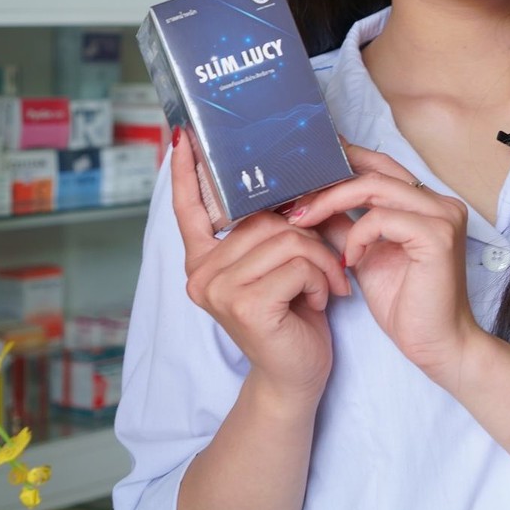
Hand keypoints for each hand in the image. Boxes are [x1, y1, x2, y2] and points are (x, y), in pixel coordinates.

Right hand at [171, 127, 349, 403]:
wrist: (297, 375)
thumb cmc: (293, 313)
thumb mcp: (276, 264)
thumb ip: (265, 229)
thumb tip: (280, 178)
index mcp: (204, 260)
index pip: (190, 208)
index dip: (186, 170)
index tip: (182, 134)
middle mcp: (201, 273)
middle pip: (266, 218)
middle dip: (309, 237)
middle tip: (325, 265)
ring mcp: (219, 289)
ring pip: (288, 237)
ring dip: (321, 259)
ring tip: (327, 284)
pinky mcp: (245, 305)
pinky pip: (299, 263)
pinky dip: (322, 278)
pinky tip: (321, 300)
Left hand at [289, 144, 481, 387]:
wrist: (437, 347)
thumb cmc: (405, 305)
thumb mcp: (364, 256)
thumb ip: (345, 225)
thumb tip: (310, 201)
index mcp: (427, 203)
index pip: (381, 165)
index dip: (343, 162)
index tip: (304, 172)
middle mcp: (440, 202)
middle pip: (375, 170)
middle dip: (329, 182)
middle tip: (294, 200)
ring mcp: (442, 216)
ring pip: (375, 187)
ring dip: (332, 202)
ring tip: (304, 221)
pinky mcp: (436, 236)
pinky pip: (382, 219)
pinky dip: (357, 235)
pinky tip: (348, 260)